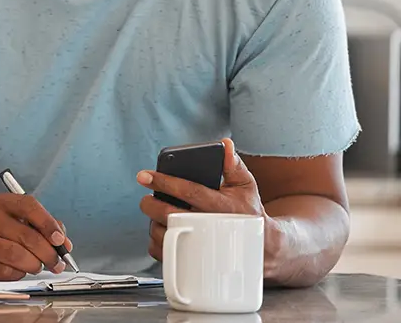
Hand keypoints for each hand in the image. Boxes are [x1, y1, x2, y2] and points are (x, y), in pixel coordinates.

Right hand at [0, 194, 73, 280]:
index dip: (49, 224)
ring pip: (17, 256)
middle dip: (48, 254)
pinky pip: (4, 271)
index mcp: (1, 202)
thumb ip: (42, 226)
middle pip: (27, 237)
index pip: (29, 207)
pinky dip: (18, 273)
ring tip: (37, 265)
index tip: (60, 241)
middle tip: (57, 263)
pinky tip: (18, 269)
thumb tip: (64, 245)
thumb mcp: (15, 216)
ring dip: (34, 265)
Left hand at [139, 138, 271, 261]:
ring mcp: (197, 246)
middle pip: (168, 214)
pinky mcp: (188, 261)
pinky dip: (155, 239)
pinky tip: (162, 228)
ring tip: (157, 212)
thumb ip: (232, 164)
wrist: (260, 248)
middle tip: (146, 197)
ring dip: (153, 221)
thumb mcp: (245, 186)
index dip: (164, 181)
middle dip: (150, 203)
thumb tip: (224, 144)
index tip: (145, 175)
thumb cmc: (247, 212)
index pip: (189, 191)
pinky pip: (160, 251)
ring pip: (161, 233)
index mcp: (222, 207)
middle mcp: (208, 227)